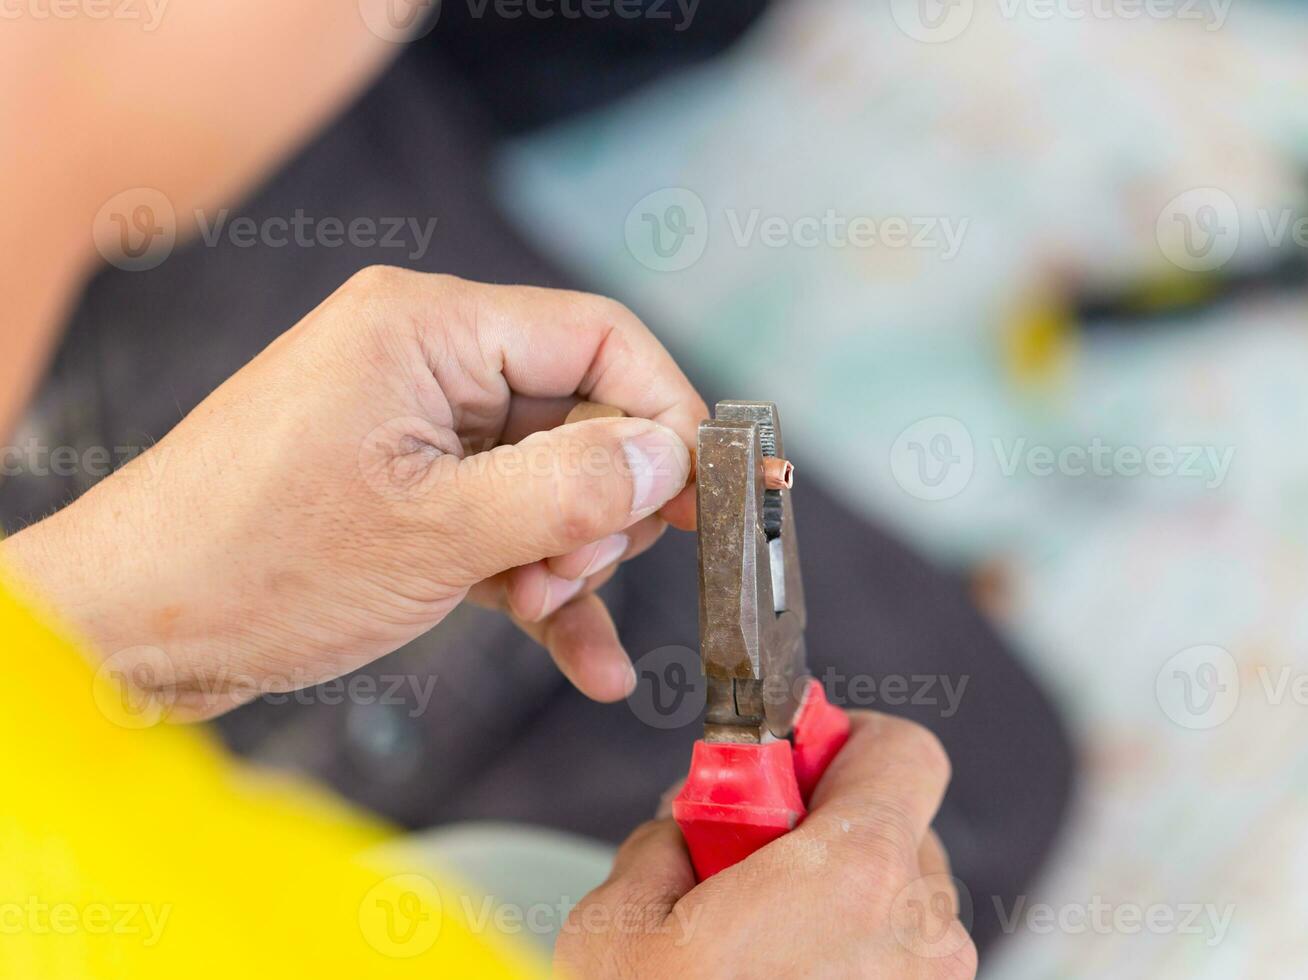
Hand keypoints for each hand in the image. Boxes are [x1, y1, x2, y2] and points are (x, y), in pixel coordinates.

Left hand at [2, 266, 706, 717]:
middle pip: (581, 411)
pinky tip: (582, 656)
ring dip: (568, 554)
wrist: (128, 631)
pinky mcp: (406, 494)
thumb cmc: (249, 563)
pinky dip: (541, 584)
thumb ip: (567, 490)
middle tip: (578, 567)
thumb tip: (668, 458)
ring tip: (543, 607)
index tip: (705, 489)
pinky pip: (505, 524)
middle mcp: (424, 364)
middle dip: (599, 503)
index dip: (665, 410)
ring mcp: (414, 432)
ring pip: (549, 478)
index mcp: (427, 330)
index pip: (597, 336)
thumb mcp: (434, 533)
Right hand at [555, 713, 977, 978]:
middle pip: (898, 828)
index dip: (846, 743)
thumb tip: (698, 816)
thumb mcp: (618, 923)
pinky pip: (898, 966)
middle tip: (746, 866)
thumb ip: (670, 835)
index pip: (904, 753)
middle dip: (826, 828)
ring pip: (900, 904)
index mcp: (854, 875)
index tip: (792, 764)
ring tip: (757, 950)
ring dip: (840, 903)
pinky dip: (851, 959)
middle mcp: (918, 934)